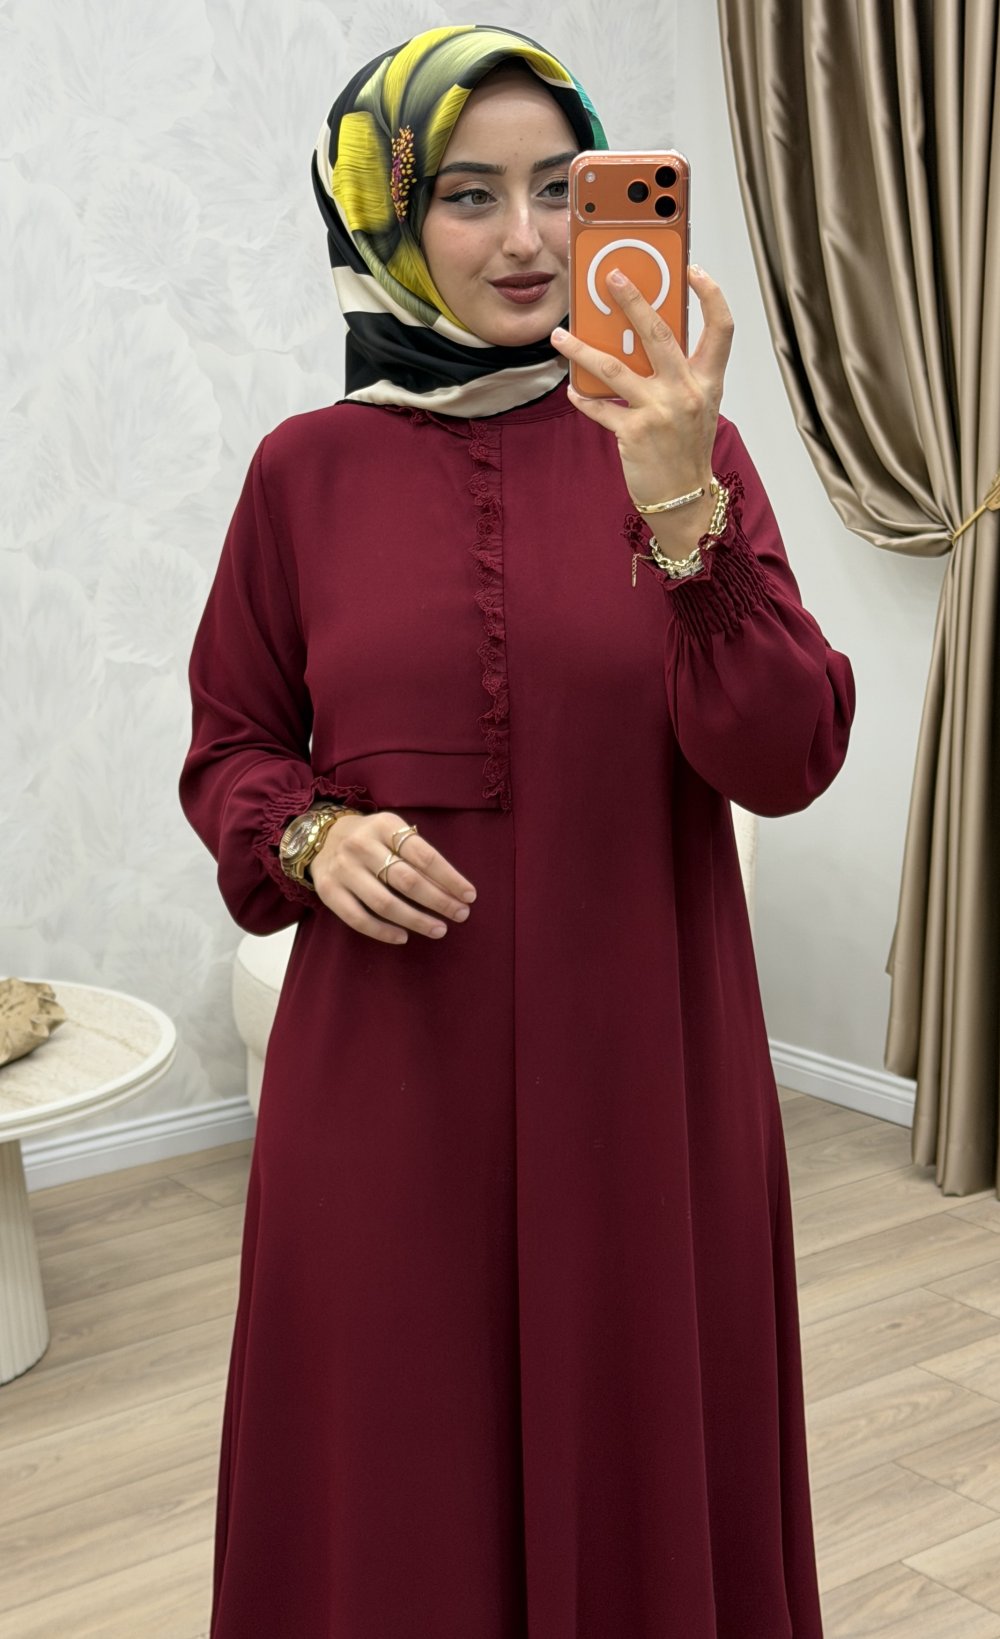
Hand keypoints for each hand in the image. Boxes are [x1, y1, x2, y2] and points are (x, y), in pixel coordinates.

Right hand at [310, 810, 476, 945]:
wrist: (320, 837)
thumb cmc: (371, 838)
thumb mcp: (393, 831)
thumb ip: (417, 851)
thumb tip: (454, 888)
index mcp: (384, 826)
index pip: (424, 855)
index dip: (450, 878)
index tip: (469, 895)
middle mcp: (361, 846)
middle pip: (407, 880)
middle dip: (438, 901)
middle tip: (460, 915)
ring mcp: (343, 869)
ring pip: (384, 903)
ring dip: (416, 920)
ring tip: (439, 930)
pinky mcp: (328, 891)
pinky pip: (358, 918)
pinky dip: (383, 931)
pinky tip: (404, 937)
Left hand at [550, 265, 733, 553]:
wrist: (685, 500)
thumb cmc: (687, 449)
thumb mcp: (696, 407)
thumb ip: (678, 374)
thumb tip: (639, 339)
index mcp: (708, 381)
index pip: (721, 328)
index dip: (711, 294)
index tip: (692, 270)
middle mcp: (686, 391)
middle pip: (658, 333)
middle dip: (633, 300)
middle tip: (610, 277)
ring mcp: (660, 412)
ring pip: (614, 367)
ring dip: (581, 349)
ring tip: (559, 336)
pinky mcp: (634, 433)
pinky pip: (599, 408)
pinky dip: (582, 398)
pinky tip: (572, 390)